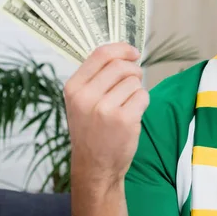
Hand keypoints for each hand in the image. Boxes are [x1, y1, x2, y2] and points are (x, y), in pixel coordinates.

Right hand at [64, 43, 148, 185]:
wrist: (95, 166)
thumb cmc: (92, 130)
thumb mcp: (82, 102)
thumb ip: (97, 77)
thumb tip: (125, 52)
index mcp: (73, 88)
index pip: (100, 54)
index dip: (122, 49)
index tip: (133, 52)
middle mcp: (86, 97)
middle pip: (121, 66)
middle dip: (134, 71)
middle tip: (133, 83)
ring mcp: (105, 109)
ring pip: (134, 82)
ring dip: (137, 91)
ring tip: (126, 107)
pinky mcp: (124, 120)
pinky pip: (143, 96)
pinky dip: (142, 103)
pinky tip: (132, 115)